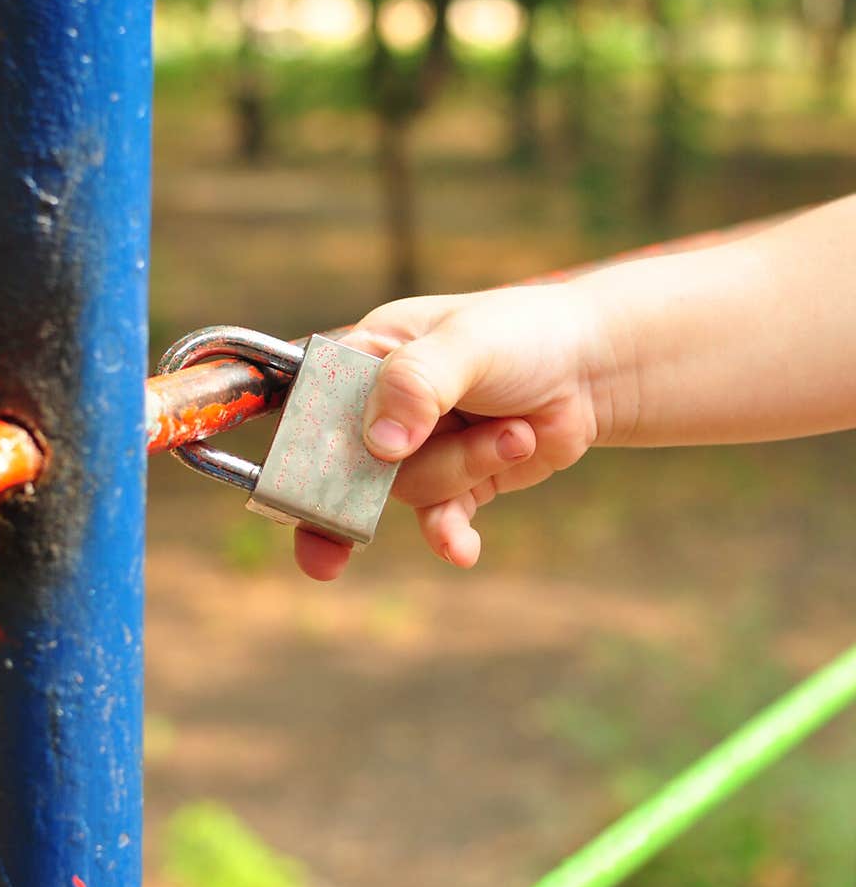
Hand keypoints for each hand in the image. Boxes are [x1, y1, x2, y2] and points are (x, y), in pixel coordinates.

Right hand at [294, 281, 610, 579]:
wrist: (592, 369)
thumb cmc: (523, 336)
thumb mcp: (468, 344)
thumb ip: (418, 383)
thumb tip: (381, 445)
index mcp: (369, 356)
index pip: (312, 403)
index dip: (303, 444)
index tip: (295, 487)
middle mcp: (383, 407)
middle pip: (353, 462)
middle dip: (368, 488)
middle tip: (354, 526)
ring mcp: (419, 449)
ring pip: (410, 489)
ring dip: (467, 467)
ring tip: (516, 432)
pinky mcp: (457, 482)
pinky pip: (439, 521)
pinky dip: (451, 535)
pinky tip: (463, 550)